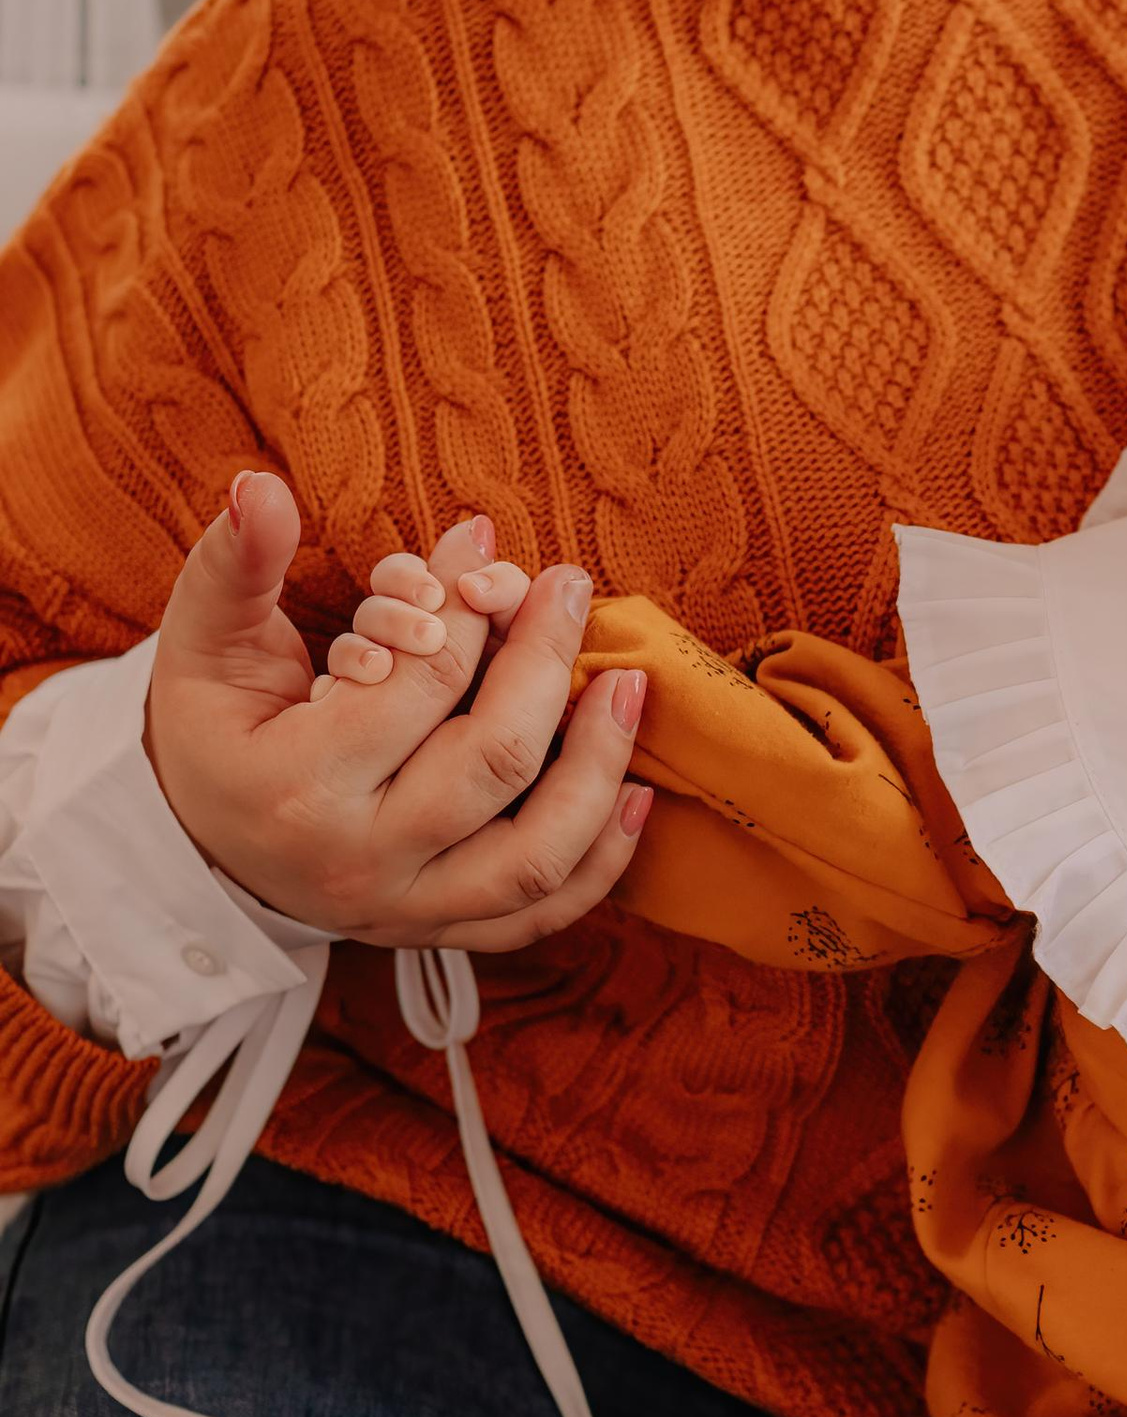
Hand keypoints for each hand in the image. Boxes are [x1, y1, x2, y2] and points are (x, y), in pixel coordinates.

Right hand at [144, 471, 650, 950]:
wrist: (198, 840)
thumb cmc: (211, 728)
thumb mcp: (202, 642)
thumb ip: (235, 564)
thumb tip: (261, 487)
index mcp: (295, 787)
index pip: (418, 686)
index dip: (464, 606)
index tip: (484, 543)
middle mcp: (356, 862)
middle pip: (493, 763)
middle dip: (545, 663)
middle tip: (568, 586)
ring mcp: (405, 909)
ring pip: (536, 854)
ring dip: (599, 765)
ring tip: (626, 685)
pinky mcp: (440, 929)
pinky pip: (543, 912)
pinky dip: (603, 859)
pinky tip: (638, 792)